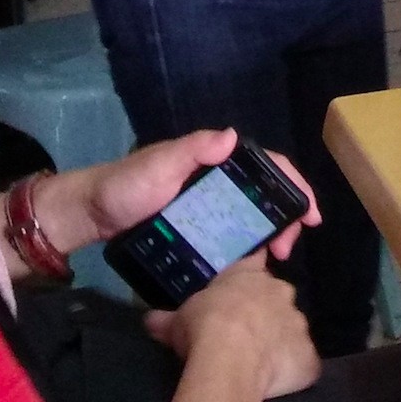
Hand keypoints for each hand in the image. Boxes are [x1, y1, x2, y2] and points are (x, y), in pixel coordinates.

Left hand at [52, 127, 318, 257]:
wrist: (91, 215)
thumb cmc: (125, 186)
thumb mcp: (158, 164)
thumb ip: (193, 150)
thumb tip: (233, 136)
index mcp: (213, 161)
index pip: (266, 166)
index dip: (293, 185)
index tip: (309, 214)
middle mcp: (216, 181)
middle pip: (266, 195)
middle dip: (287, 217)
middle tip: (288, 247)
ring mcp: (207, 207)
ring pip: (252, 217)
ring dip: (271, 234)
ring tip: (275, 257)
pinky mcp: (197, 230)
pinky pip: (232, 236)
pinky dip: (250, 248)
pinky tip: (254, 264)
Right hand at [150, 259, 320, 400]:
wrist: (229, 357)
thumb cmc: (203, 326)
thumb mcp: (177, 320)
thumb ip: (167, 318)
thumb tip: (149, 320)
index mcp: (251, 276)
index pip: (254, 265)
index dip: (247, 279)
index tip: (240, 292)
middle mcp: (281, 294)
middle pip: (276, 300)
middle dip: (263, 314)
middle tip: (241, 335)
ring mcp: (299, 325)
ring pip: (291, 331)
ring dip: (278, 343)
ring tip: (256, 363)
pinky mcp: (309, 357)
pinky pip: (303, 363)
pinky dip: (292, 371)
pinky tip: (274, 383)